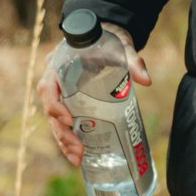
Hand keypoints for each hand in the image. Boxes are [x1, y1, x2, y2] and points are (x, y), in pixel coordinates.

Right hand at [36, 23, 151, 166]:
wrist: (106, 35)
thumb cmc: (109, 39)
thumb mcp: (121, 47)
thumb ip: (132, 61)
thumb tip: (147, 81)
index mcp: (59, 64)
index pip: (48, 86)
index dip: (55, 105)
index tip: (70, 119)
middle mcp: (55, 80)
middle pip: (50, 110)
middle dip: (62, 133)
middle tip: (78, 151)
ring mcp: (60, 92)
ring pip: (55, 121)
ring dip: (64, 141)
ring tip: (77, 159)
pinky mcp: (69, 102)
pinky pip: (64, 122)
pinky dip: (70, 138)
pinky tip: (79, 154)